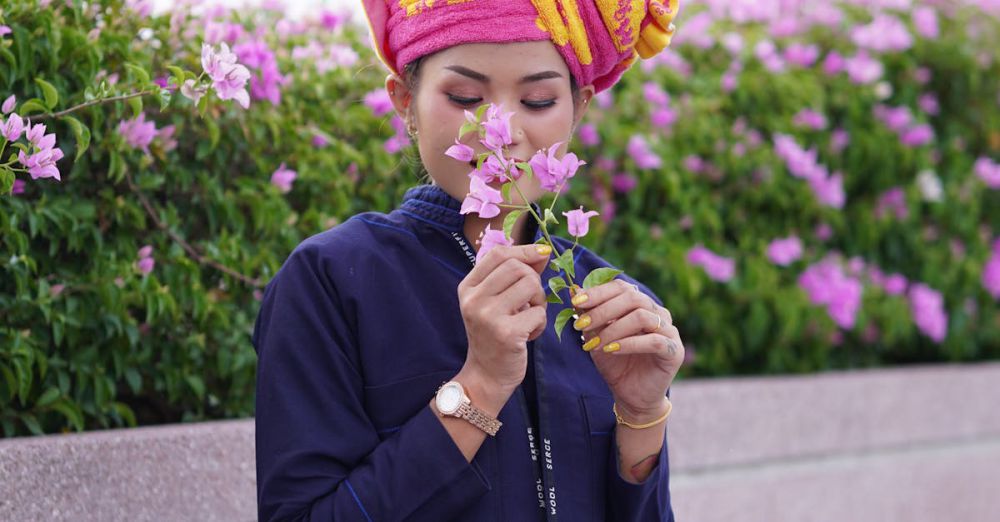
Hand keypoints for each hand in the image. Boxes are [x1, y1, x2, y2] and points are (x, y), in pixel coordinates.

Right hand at [457, 244, 551, 395]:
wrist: (486, 375)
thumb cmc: (495, 334)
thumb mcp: (496, 301)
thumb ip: (514, 275)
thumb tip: (543, 252)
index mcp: (468, 287)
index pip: (498, 254)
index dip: (524, 250)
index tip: (542, 254)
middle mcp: (473, 299)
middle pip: (517, 267)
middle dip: (533, 280)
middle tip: (531, 301)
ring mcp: (488, 316)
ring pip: (531, 285)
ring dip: (539, 301)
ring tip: (529, 317)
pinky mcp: (506, 333)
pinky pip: (538, 313)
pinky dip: (540, 323)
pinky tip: (528, 335)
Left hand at [571, 279, 683, 419]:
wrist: (631, 396)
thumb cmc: (615, 363)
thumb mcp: (596, 337)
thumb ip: (588, 315)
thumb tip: (573, 290)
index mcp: (641, 305)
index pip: (622, 287)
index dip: (599, 292)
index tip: (576, 301)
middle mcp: (657, 313)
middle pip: (633, 297)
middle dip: (602, 310)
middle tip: (580, 325)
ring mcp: (669, 331)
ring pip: (642, 317)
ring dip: (613, 329)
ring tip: (594, 343)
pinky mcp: (674, 351)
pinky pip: (654, 341)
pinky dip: (629, 344)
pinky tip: (611, 350)